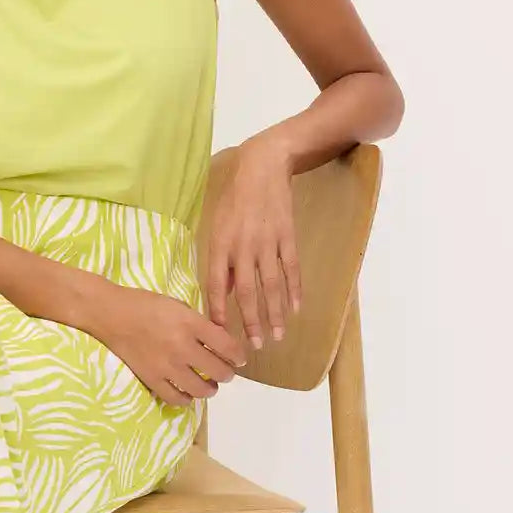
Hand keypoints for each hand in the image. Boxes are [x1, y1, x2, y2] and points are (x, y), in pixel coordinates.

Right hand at [86, 282, 248, 407]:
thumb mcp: (179, 306)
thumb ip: (199, 323)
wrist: (111, 314)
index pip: (227, 346)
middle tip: (226, 373)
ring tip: (209, 385)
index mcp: (191, 323)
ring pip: (201, 388)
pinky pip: (176, 398)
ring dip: (210, 389)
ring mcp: (167, 366)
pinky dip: (186, 400)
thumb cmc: (146, 305)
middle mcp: (182, 346)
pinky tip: (188, 394)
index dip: (238, 356)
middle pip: (218, 370)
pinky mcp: (151, 379)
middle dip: (227, 374)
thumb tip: (220, 341)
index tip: (240, 360)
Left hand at [205, 131, 301, 349]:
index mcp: (220, 244)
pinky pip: (291, 269)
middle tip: (256, 346)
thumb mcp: (217, 225)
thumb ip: (220, 260)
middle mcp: (243, 247)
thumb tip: (224, 292)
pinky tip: (296, 309)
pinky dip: (294, 290)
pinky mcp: (287, 237)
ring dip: (275, 314)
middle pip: (247, 292)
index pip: (216, 285)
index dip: (218, 311)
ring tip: (278, 336)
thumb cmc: (234, 197)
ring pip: (272, 286)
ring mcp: (267, 243)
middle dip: (251, 322)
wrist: (262, 166)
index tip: (221, 334)